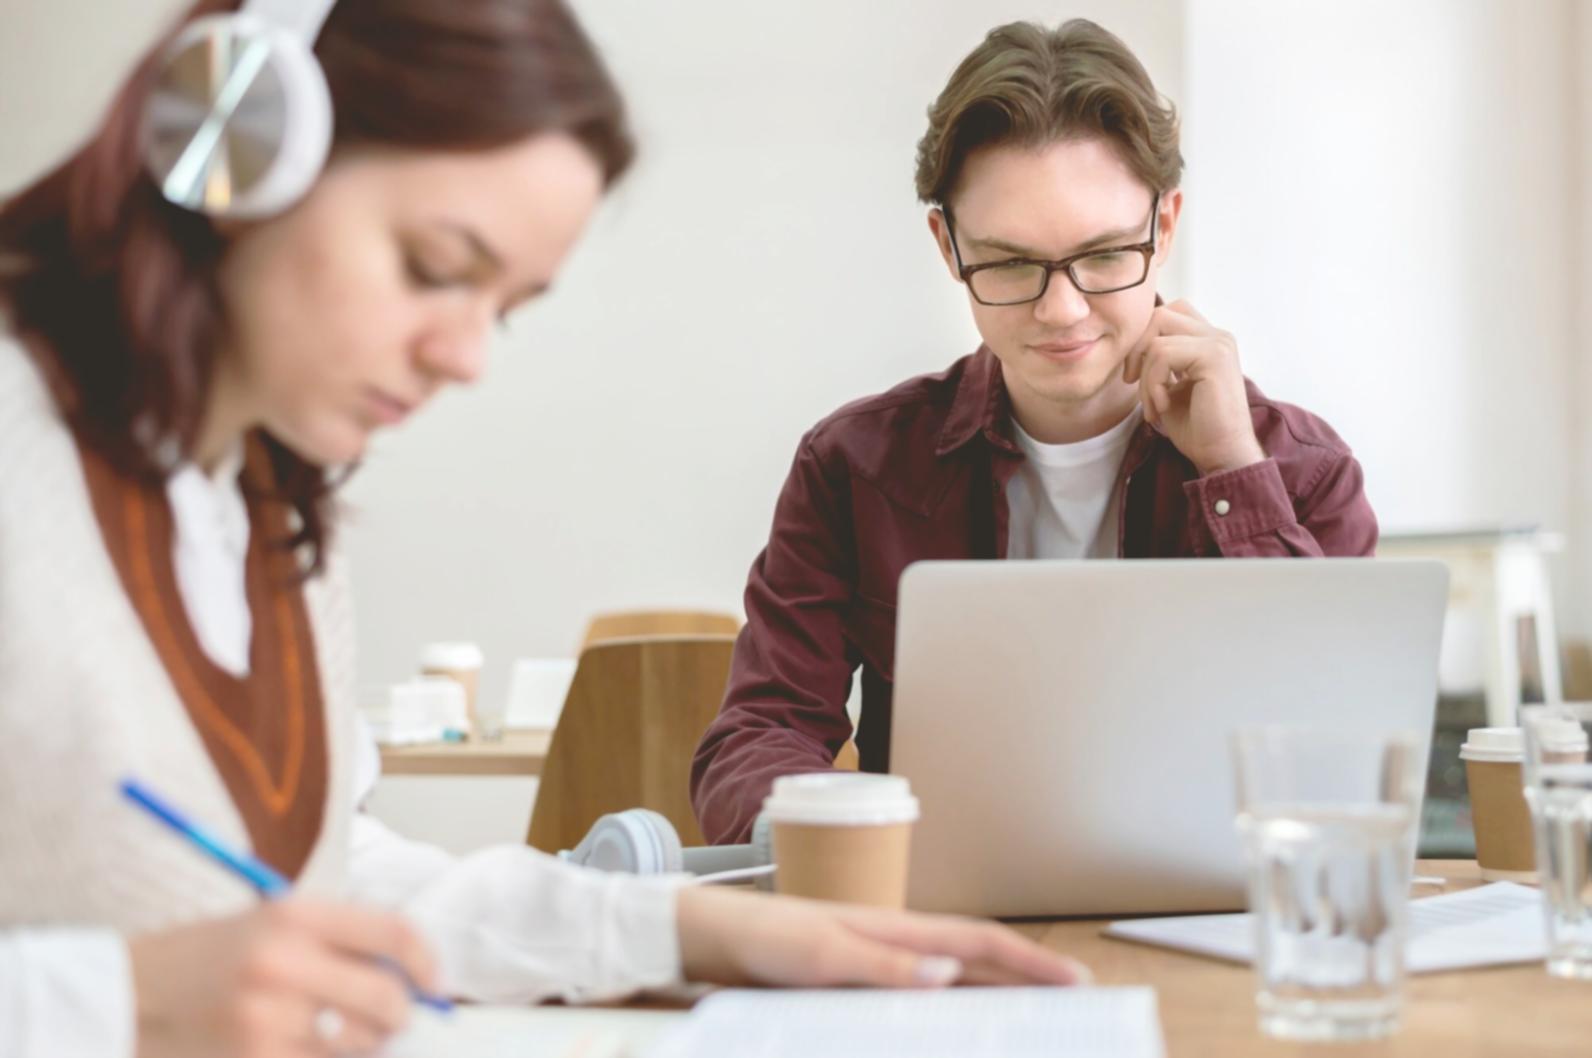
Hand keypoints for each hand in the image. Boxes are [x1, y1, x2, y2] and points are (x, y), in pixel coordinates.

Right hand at [129, 900, 438, 1057]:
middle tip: (389, 1019)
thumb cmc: (212, 956)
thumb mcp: (272, 922)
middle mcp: (283, 963)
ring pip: (362, 1046)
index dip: (427, 962)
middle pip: (388, 999)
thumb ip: (342, 938)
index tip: (435, 983)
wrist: (124, 995)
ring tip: (333, 1034)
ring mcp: (266, 1020)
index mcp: (295, 914)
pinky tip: (302, 1050)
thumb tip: (415, 974)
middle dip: (398, 1015)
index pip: (395, 933)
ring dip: (363, 1046)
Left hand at [676, 886, 1089, 988]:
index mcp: (898, 928)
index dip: (1030, 962)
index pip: (979, 942)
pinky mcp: (862, 986)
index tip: (1077, 980)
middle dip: (1029, 981)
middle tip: (1077, 1006)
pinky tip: (962, 1033)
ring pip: (956, 982)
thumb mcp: (824, 955)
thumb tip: (952, 972)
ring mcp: (883, 964)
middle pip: (978, 962)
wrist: (720, 938)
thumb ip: (885, 966)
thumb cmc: (769, 938)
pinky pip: (921, 1002)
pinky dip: (952, 1015)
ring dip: (996, 1000)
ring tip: (1035, 1023)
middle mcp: (899, 944)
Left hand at [1122, 299, 1265, 475]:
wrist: (1222, 454)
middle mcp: (1218, 336)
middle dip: (1137, 349)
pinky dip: (1153, 383)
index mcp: (1209, 341)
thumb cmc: (1197, 427)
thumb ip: (1158, 362)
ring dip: (1145, 376)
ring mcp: (1218, 344)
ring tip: (1154, 405)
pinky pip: (1162, 354)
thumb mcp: (1170, 387)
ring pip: (1157, 338)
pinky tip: (1163, 406)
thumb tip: (1133, 348)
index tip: (1134, 375)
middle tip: (1132, 381)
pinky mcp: (1214, 356)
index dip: (1143, 339)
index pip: (1168, 314)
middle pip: (1161, 315)